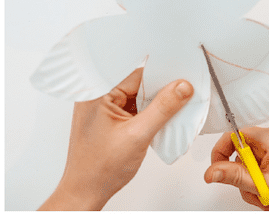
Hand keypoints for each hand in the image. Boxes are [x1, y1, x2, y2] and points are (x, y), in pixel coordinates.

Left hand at [39, 69, 193, 209]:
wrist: (85, 195)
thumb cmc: (100, 170)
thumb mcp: (137, 135)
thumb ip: (162, 108)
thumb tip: (182, 86)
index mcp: (98, 93)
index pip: (137, 73)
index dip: (161, 74)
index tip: (182, 77)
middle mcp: (98, 97)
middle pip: (138, 83)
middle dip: (159, 89)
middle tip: (182, 92)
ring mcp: (104, 108)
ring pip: (138, 95)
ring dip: (154, 102)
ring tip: (172, 107)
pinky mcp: (110, 119)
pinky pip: (135, 107)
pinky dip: (148, 111)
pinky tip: (160, 118)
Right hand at [204, 123, 268, 210]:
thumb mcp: (266, 188)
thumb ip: (235, 177)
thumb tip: (212, 171)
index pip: (237, 134)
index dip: (223, 152)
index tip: (217, 169)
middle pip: (247, 150)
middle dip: (247, 176)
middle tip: (257, 193)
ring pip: (258, 158)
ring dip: (258, 181)